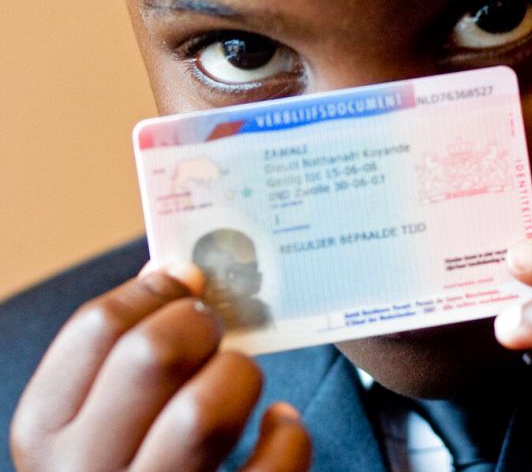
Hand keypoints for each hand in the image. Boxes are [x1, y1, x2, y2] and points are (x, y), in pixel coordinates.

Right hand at [11, 263, 309, 471]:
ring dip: (238, 374)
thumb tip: (172, 273)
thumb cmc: (126, 461)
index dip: (155, 290)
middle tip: (216, 329)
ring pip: (206, 412)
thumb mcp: (95, 418)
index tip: (187, 282)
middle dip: (200, 324)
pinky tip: (278, 424)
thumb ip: (120, 354)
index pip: (97, 327)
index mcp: (48, 435)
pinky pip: (271, 466)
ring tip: (239, 377)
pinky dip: (288, 434)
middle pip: (153, 355)